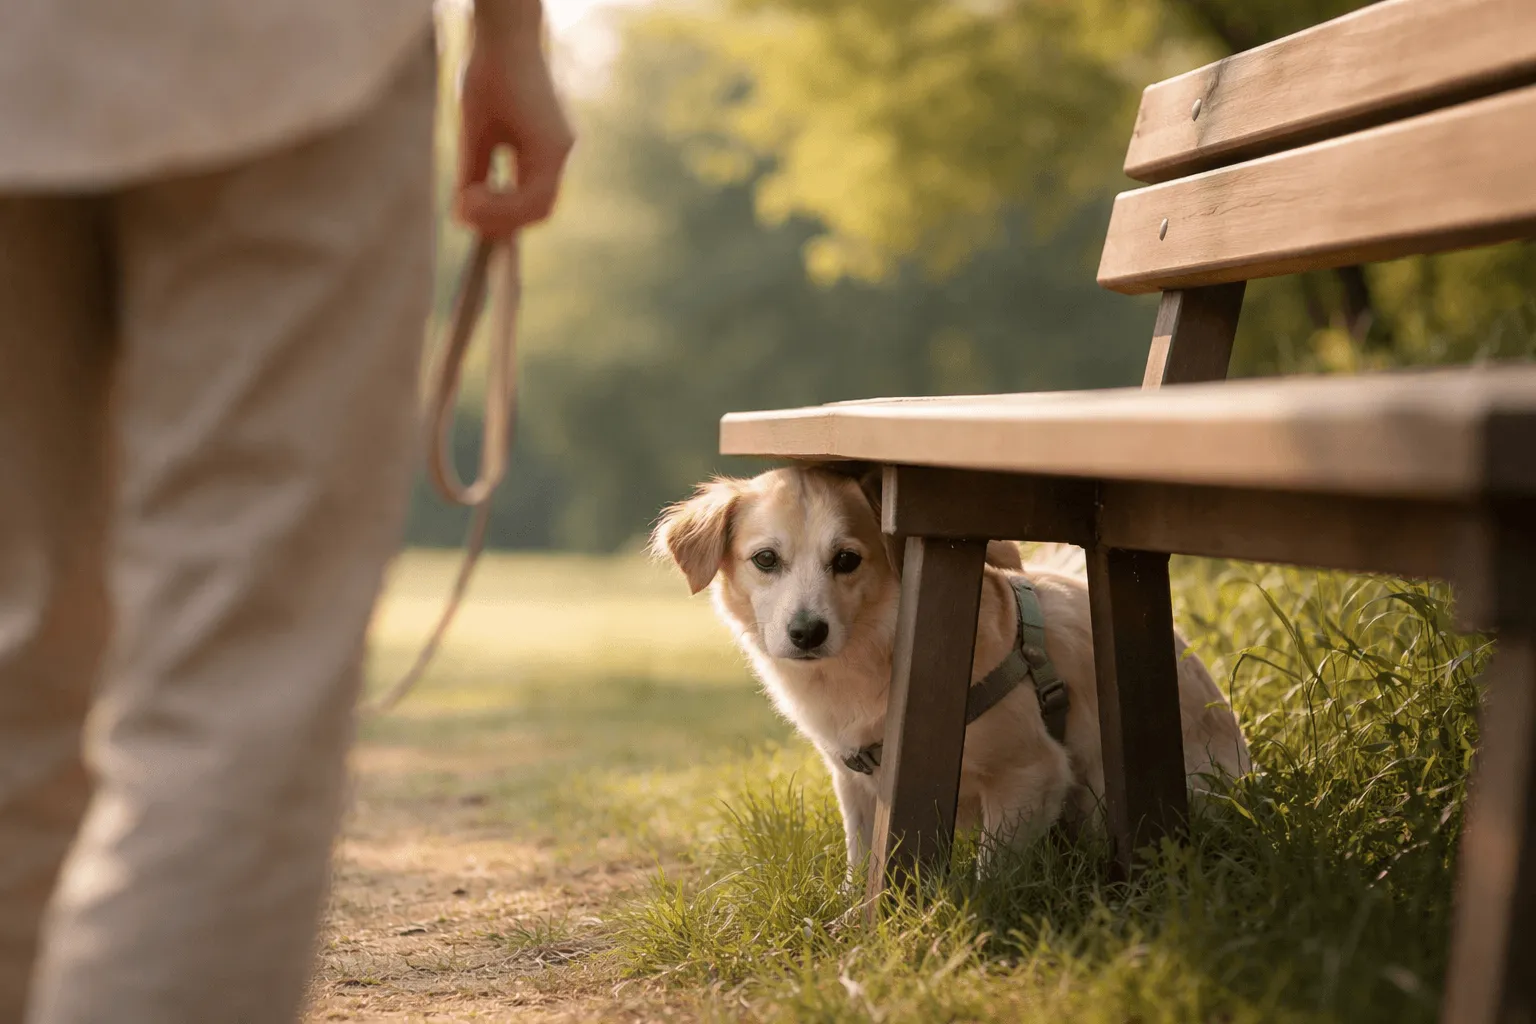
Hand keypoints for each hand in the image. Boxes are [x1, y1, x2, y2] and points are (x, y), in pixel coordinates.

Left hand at [455, 21, 574, 236]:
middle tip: (463, 213)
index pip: (533, 206)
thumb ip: (472, 174)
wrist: (509, 36)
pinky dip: (512, 190)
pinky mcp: (551, 141)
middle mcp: (563, 153)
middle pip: (540, 208)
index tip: (462, 210)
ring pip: (539, 197)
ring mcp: (561, 148)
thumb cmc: (489, 75)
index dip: (497, 217)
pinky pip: (536, 179)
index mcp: (551, 151)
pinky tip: (485, 185)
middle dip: (502, 217)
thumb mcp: (474, 130)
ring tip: (470, 199)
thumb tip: (463, 214)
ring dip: (506, 206)